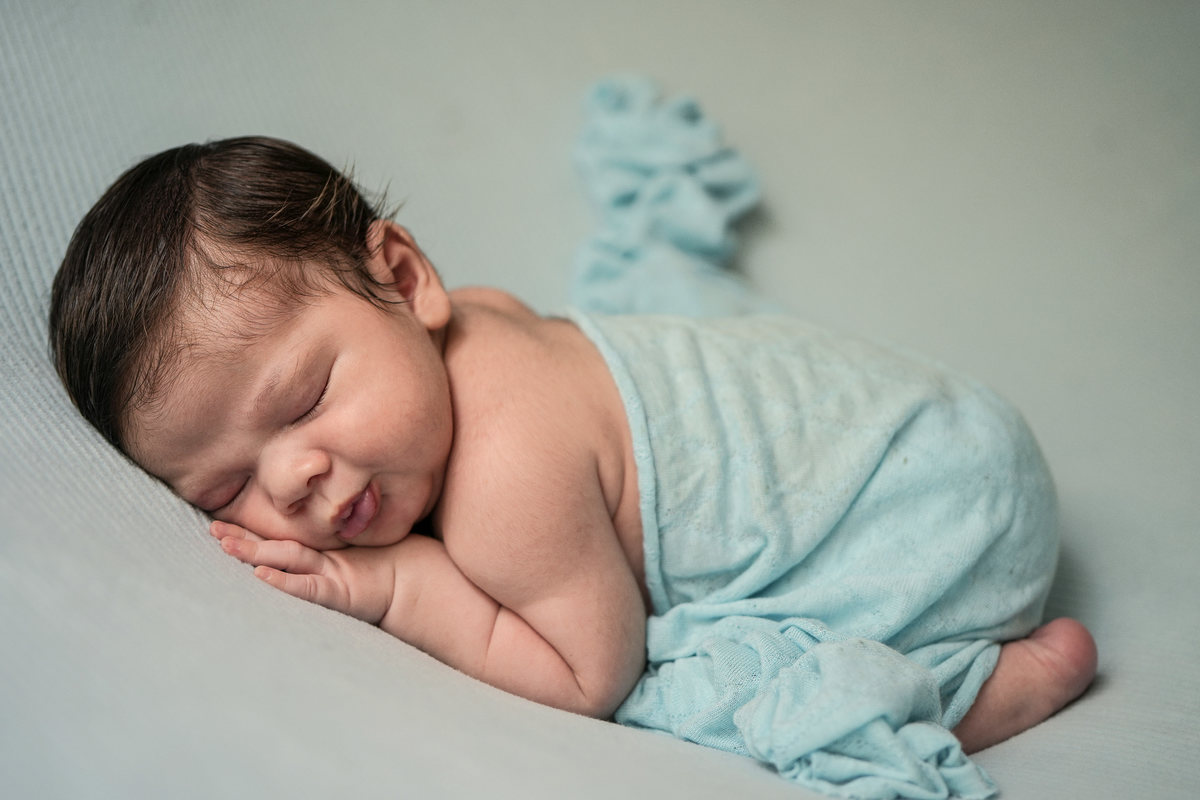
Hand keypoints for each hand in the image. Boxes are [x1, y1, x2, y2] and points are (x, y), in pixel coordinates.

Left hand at [210, 520, 393, 624]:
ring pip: (285, 556)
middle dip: (244, 537)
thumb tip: (299, 547)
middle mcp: (322, 559)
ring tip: (224, 543)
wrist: (417, 583)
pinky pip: (306, 587)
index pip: (281, 541)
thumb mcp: (355, 560)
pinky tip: (261, 575)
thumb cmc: (389, 571)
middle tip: (213, 529)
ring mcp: (330, 572)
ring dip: (253, 550)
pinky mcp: (338, 592)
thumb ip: (328, 552)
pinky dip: (283, 581)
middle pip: (276, 544)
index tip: (223, 524)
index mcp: (322, 553)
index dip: (253, 532)